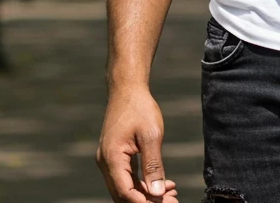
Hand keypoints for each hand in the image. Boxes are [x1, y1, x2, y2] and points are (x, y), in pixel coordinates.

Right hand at [97, 84, 178, 202]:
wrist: (127, 88)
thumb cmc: (139, 108)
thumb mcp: (151, 135)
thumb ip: (153, 165)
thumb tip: (157, 193)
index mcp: (112, 158)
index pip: (125, 193)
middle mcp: (106, 162)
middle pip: (124, 194)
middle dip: (147, 201)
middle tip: (173, 201)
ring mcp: (108, 160)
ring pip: (126, 188)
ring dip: (147, 194)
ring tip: (171, 194)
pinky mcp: (114, 156)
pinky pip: (127, 178)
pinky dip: (143, 184)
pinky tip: (162, 184)